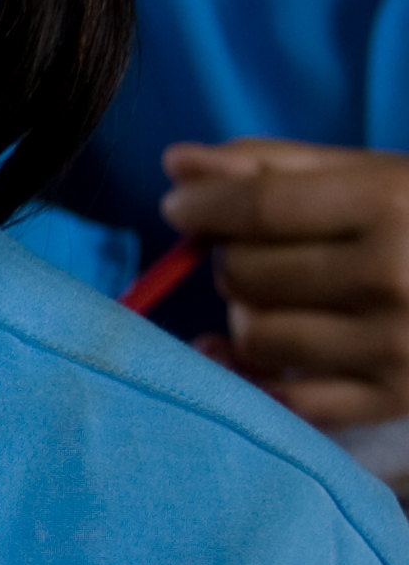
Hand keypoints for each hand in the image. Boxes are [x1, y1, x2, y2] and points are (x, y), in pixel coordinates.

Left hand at [159, 140, 408, 428]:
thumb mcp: (373, 175)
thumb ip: (275, 166)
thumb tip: (177, 164)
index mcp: (391, 205)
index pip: (259, 207)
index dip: (202, 206)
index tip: (180, 208)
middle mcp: (392, 277)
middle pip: (246, 271)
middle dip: (232, 257)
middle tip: (260, 251)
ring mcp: (393, 346)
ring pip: (253, 334)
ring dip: (245, 314)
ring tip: (280, 298)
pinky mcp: (391, 400)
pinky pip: (284, 398)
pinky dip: (256, 376)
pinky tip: (258, 354)